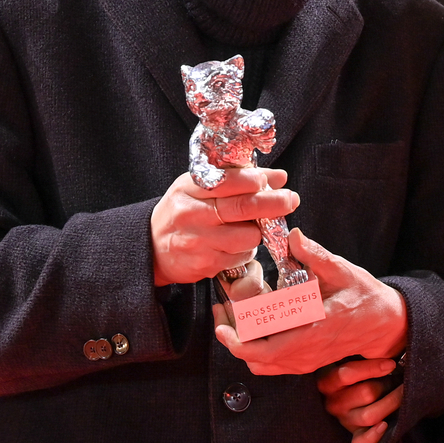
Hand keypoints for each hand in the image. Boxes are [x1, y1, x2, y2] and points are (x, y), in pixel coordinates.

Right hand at [151, 168, 295, 285]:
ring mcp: (198, 241)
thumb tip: (280, 177)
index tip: (270, 180)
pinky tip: (236, 243)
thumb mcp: (200, 186)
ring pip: (247, 236)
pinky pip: (241, 256)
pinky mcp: (205, 265)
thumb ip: (239, 178)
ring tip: (251, 226)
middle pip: (242, 208)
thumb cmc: (183, 210)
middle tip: (291, 199)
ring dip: (258, 231)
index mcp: (189, 188)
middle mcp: (191, 214)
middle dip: (273, 203)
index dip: (253, 180)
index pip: (226, 181)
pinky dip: (246, 249)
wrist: (152, 247)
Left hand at [212, 228, 407, 375]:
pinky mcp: (306, 363)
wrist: (384, 323)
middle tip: (219, 316)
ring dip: (242, 347)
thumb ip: (315, 254)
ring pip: (262, 365)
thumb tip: (293, 236)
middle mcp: (307, 350)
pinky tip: (252, 330)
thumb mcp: (342, 269)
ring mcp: (306, 360)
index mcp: (313, 326)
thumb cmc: (364, 295)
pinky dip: (256, 352)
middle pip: (257, 358)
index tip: (224, 309)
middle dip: (231, 340)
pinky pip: (273, 366)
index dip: (239, 333)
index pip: (267, 343)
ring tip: (231, 321)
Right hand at [318, 358, 402, 442]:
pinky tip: (385, 426)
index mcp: (326, 380)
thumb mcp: (349, 356)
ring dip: (392, 402)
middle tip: (400, 376)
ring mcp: (343, 420)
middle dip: (388, 383)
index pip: (346, 375)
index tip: (391, 364)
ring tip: (403, 392)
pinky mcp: (353, 434)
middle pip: (366, 393)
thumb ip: (359, 351)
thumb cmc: (356, 367)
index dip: (372, 368)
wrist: (354, 388)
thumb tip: (382, 344)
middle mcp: (333, 402)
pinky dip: (373, 437)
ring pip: (370, 415)